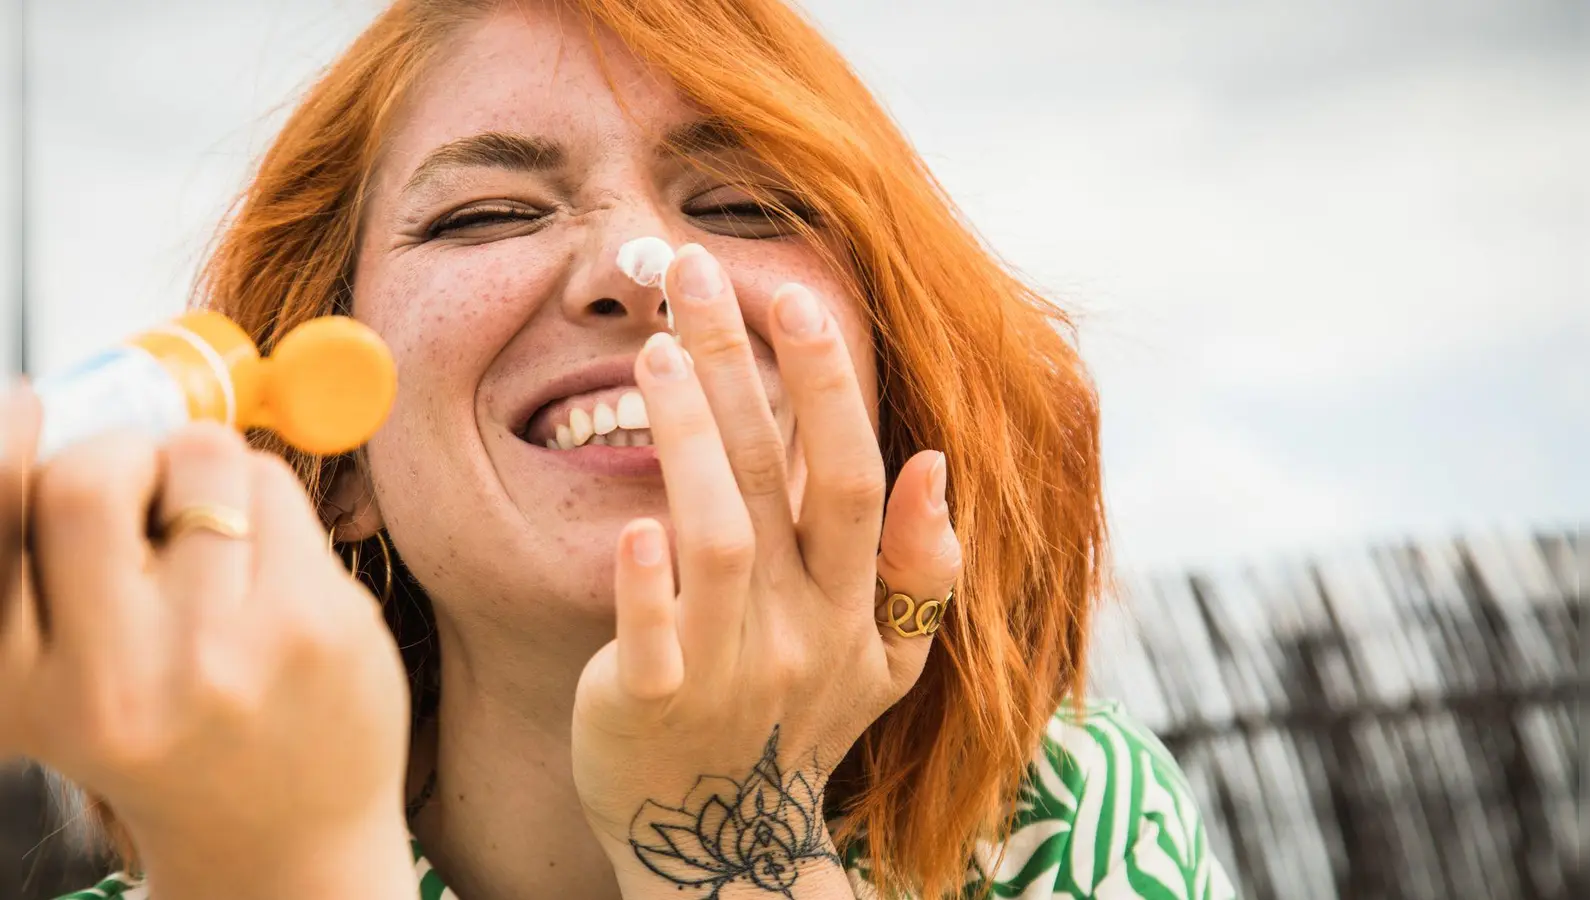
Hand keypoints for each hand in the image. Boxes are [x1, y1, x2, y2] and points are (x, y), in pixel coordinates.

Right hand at [0, 393, 414, 897]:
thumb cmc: (175, 736)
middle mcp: (112, 682)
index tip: (22, 405)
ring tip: (219, 540)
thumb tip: (38, 408)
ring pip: (200, 457)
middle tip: (148, 491)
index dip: (0, 450)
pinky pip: (276, 487)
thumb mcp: (77, 678)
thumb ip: (54, 568)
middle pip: (89, 475)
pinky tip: (274, 574)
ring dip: (207, 472)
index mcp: (27, 690)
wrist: (285, 843)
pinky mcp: (312, 628)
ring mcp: (220, 655)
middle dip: (122, 454)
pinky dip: (269, 503)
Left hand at [572, 246, 962, 897]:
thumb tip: (936, 465)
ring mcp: (727, 669)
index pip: (852, 478)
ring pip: (718, 538)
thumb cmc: (795, 726)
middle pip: (778, 481)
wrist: (726, 847)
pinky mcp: (652, 706)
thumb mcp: (887, 662)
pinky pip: (653, 640)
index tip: (794, 295)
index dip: (828, 387)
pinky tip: (633, 525)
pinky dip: (645, 586)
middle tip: (694, 270)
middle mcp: (800, 629)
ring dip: (690, 440)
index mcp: (850, 606)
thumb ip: (923, 571)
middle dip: (740, 367)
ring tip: (651, 349)